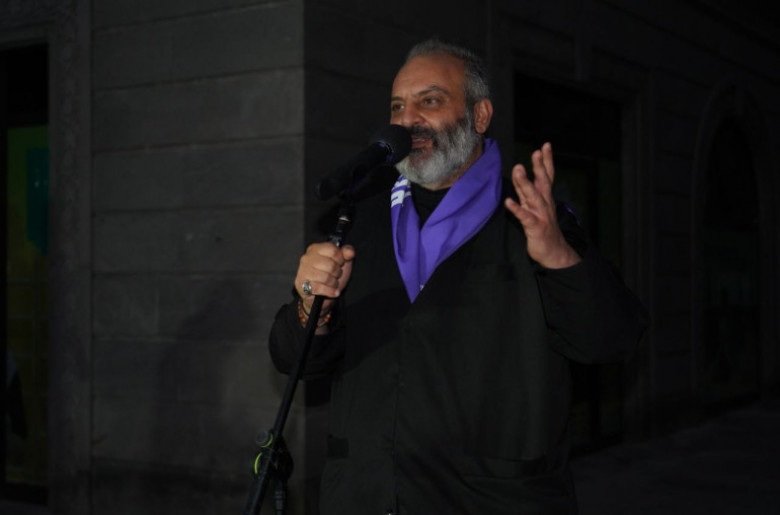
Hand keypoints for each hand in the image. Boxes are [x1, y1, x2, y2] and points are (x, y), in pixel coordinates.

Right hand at [294, 243, 355, 311]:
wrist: (322, 295)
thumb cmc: (331, 275)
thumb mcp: (341, 262)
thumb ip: (347, 253)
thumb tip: (350, 252)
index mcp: (315, 249)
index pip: (333, 250)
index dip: (340, 259)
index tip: (340, 264)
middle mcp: (307, 258)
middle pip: (330, 265)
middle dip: (337, 273)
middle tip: (336, 275)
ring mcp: (303, 271)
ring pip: (325, 277)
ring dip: (334, 283)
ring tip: (333, 284)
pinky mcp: (301, 284)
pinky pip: (320, 288)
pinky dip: (330, 292)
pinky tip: (334, 292)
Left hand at [504, 142, 580, 268]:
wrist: (554, 252)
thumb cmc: (543, 227)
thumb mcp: (534, 206)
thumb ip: (526, 190)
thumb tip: (519, 173)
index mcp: (545, 197)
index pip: (547, 176)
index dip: (546, 161)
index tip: (545, 145)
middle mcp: (545, 203)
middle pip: (543, 182)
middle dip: (539, 167)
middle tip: (536, 152)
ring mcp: (541, 215)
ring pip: (533, 196)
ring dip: (525, 183)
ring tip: (518, 170)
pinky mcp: (535, 227)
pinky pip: (525, 217)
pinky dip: (517, 209)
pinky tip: (508, 202)